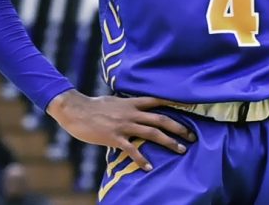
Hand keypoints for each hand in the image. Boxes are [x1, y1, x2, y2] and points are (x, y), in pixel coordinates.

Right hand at [46, 90, 193, 170]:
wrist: (76, 110)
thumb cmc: (92, 106)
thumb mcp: (113, 101)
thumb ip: (126, 105)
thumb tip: (134, 107)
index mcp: (131, 102)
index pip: (157, 101)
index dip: (173, 104)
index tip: (188, 109)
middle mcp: (131, 112)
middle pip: (160, 119)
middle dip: (178, 128)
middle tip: (192, 136)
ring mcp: (124, 125)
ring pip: (152, 133)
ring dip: (169, 142)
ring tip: (181, 150)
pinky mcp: (115, 137)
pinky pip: (132, 150)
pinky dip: (142, 159)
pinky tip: (149, 167)